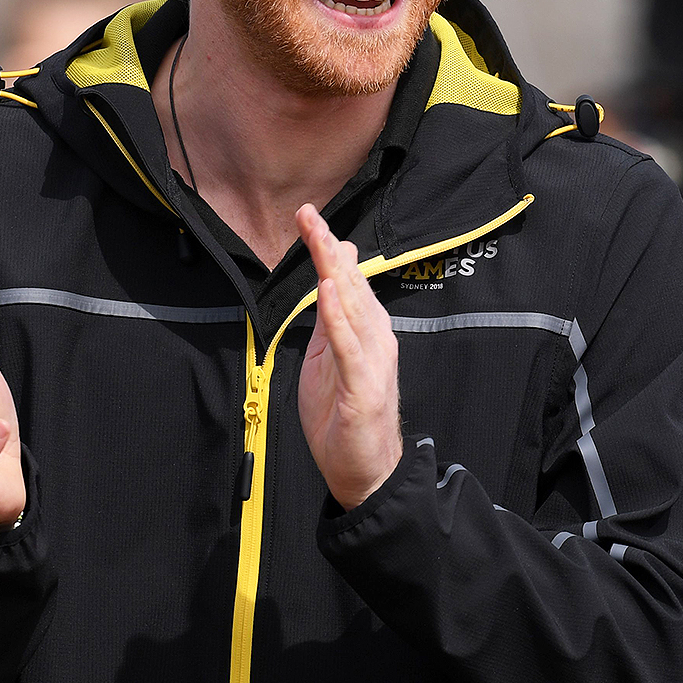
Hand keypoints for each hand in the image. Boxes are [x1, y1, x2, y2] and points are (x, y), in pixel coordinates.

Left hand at [296, 205, 402, 509]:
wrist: (364, 470)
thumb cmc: (343, 414)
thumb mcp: (327, 357)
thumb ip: (330, 318)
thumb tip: (331, 277)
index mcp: (365, 330)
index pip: (346, 280)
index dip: (327, 247)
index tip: (307, 215)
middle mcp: (375, 338)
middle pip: (350, 285)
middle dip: (327, 248)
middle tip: (308, 213)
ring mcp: (372, 360)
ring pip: (353, 308)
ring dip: (335, 272)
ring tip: (321, 240)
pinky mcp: (364, 386)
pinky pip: (349, 347)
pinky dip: (339, 317)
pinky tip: (328, 292)